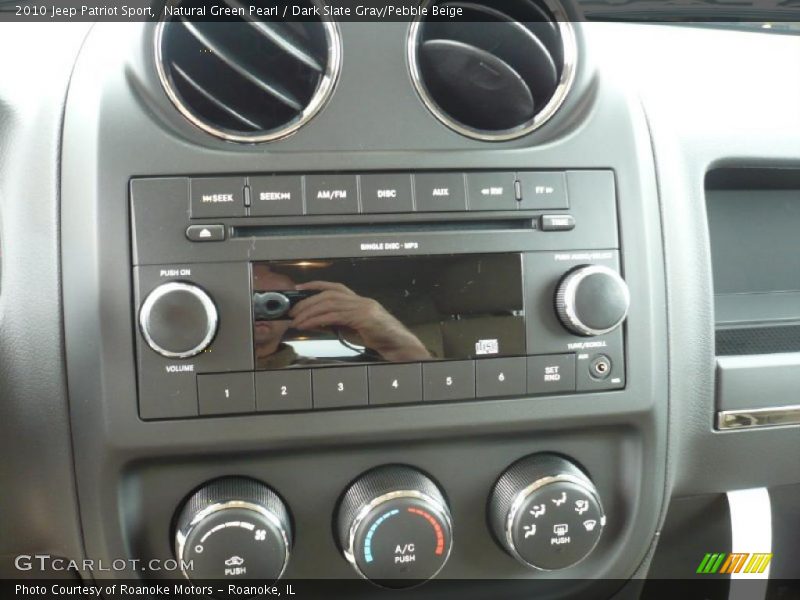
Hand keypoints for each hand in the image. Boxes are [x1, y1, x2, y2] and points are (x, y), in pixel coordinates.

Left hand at [290, 281, 430, 361]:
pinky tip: (309, 325)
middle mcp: (360, 300)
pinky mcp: (363, 317)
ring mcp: (363, 307)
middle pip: (328, 294)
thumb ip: (336, 323)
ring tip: (297, 321)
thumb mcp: (353, 329)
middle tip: (293, 312)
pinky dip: (318, 320)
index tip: (300, 288)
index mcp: (359, 301)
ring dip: (310, 311)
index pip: (334, 287)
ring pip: (329, 303)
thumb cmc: (377, 339)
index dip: (315, 285)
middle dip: (307, 302)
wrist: (398, 345)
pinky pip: (335, 316)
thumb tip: (316, 322)